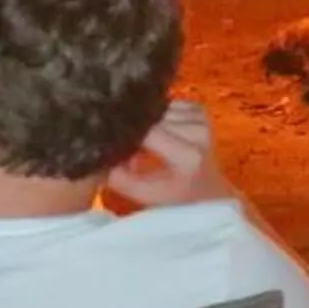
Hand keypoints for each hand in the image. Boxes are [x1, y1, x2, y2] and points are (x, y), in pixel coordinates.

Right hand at [103, 100, 238, 209]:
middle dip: (132, 129)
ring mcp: (200, 119)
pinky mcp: (199, 110)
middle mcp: (197, 131)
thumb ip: (118, 176)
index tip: (107, 140)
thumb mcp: (144, 196)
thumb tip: (98, 150)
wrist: (210, 194)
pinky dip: (154, 118)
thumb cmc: (175, 201)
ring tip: (140, 144)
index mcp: (187, 155)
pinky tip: (155, 134)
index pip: (145, 132)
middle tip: (120, 145)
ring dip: (143, 124)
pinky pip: (165, 106)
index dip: (123, 133)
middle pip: (149, 118)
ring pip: (155, 110)